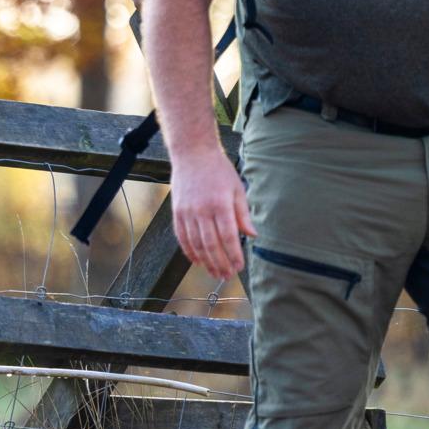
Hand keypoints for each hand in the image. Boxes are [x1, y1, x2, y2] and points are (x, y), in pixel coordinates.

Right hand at [169, 149, 252, 281]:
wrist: (192, 153)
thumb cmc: (218, 170)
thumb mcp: (237, 188)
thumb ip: (243, 214)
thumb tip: (252, 235)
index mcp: (220, 204)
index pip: (228, 236)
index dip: (234, 254)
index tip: (239, 267)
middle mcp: (202, 210)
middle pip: (211, 244)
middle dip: (220, 263)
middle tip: (226, 275)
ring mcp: (187, 212)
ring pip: (195, 244)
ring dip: (205, 261)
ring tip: (214, 272)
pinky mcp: (177, 212)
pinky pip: (182, 237)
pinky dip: (189, 251)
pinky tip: (197, 260)